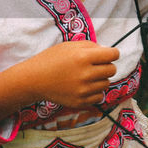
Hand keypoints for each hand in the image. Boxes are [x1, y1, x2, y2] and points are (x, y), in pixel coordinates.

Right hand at [0, 41, 119, 114]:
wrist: (34, 80)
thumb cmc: (51, 59)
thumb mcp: (69, 46)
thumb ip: (90, 46)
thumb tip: (108, 52)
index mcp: (83, 57)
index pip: (113, 55)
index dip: (112, 53)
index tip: (108, 54)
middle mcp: (85, 74)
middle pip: (112, 70)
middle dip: (106, 65)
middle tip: (95, 65)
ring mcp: (83, 90)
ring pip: (106, 83)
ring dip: (100, 79)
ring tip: (86, 76)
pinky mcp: (80, 102)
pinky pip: (99, 96)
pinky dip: (95, 91)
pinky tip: (84, 86)